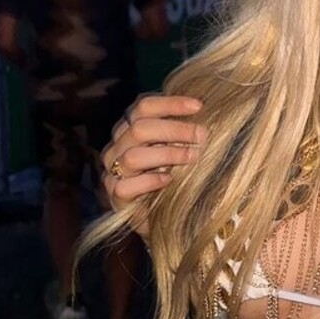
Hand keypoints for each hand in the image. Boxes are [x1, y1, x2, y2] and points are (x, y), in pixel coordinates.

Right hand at [101, 94, 206, 210]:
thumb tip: (206, 112)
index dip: (170, 103)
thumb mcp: (180, 147)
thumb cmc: (174, 175)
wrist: (164, 215)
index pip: (143, 106)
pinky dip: (150, 181)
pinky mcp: (115, 196)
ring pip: (133, 156)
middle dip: (175, 129)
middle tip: (202, 135)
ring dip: (167, 154)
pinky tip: (169, 180)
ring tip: (193, 157)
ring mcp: (113, 171)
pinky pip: (126, 186)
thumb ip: (185, 131)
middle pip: (139, 128)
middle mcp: (117, 146)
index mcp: (130, 128)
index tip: (198, 106)